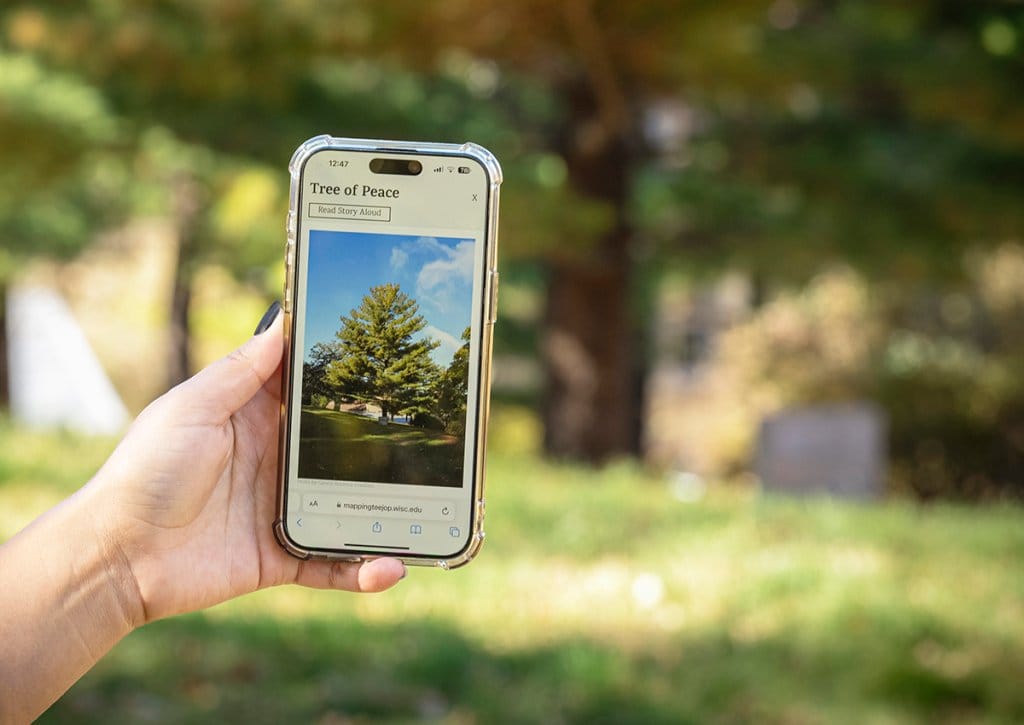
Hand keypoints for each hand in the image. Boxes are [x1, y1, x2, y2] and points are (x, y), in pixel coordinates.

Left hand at [90, 303, 404, 624]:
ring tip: (430, 508)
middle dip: (381, 441)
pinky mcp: (281, 556)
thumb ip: (239, 372)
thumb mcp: (191, 408)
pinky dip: (363, 570)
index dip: (343, 374)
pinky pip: (332, 563)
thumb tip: (283, 326)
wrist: (116, 555)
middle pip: (340, 447)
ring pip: (349, 507)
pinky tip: (391, 568)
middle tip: (430, 430)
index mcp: (253, 419)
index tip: (384, 355)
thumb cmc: (145, 471)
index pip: (307, 389)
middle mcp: (275, 462)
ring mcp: (282, 509)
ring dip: (386, 510)